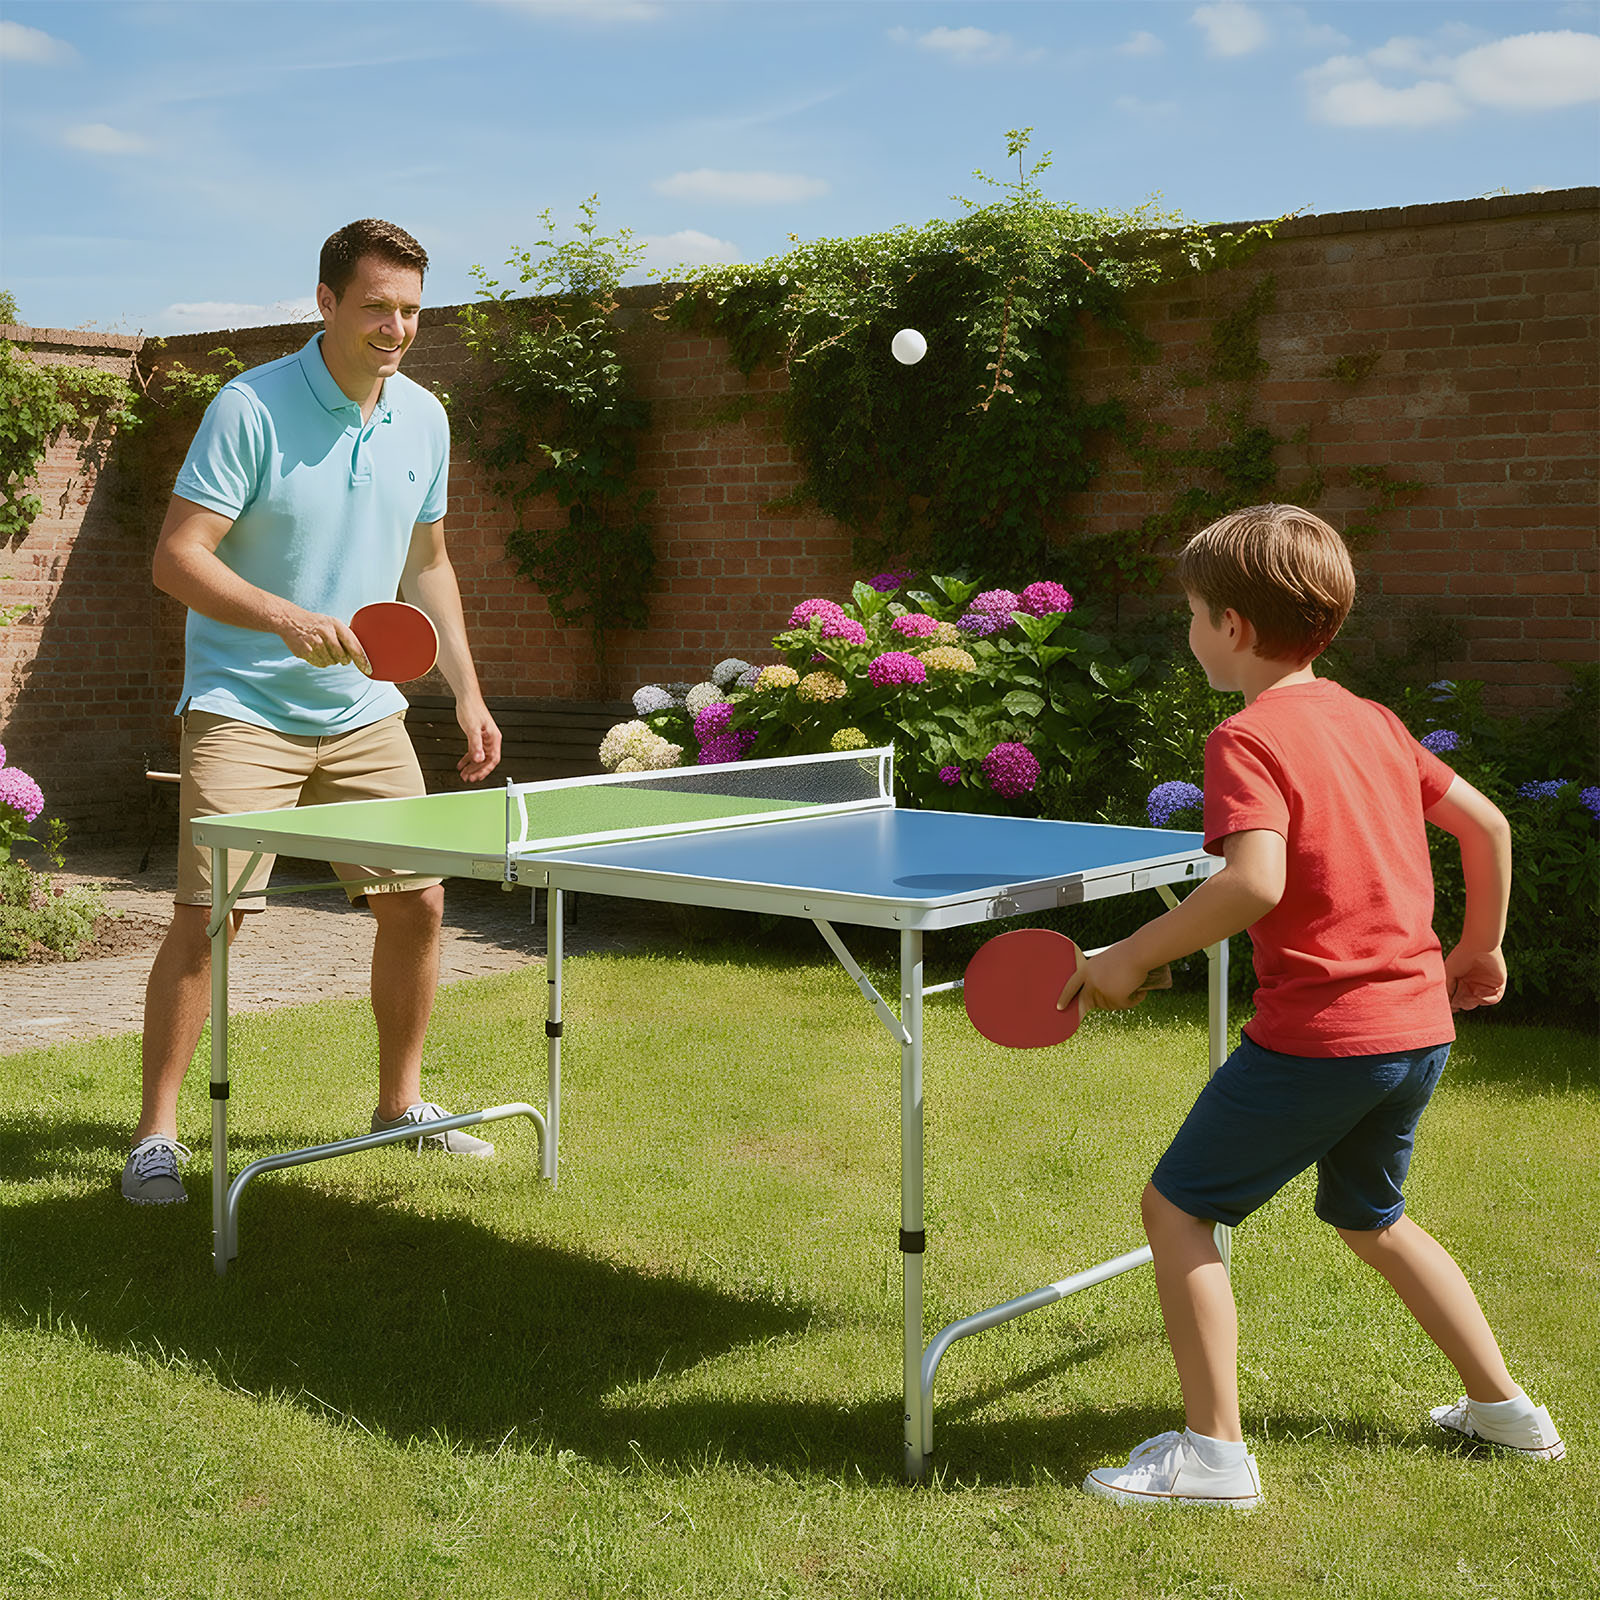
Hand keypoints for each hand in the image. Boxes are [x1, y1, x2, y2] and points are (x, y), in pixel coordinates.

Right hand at [280, 608, 370, 674]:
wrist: (290, 620)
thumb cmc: (316, 623)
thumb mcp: (332, 623)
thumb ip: (346, 636)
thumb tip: (361, 654)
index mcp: (336, 625)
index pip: (354, 646)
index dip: (362, 660)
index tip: (368, 670)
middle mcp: (326, 633)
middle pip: (343, 657)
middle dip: (343, 658)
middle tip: (336, 651)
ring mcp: (315, 643)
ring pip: (331, 662)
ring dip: (330, 659)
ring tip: (322, 647)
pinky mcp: (305, 652)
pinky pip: (320, 664)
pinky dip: (320, 661)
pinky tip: (315, 651)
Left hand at [456, 699, 501, 783]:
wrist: (466, 697)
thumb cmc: (472, 708)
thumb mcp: (472, 728)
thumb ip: (475, 745)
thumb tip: (478, 759)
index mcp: (493, 738)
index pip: (493, 760)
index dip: (485, 770)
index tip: (476, 777)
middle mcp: (490, 739)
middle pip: (487, 761)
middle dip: (477, 771)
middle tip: (468, 778)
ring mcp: (484, 738)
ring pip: (480, 757)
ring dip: (472, 767)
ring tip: (464, 774)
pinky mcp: (477, 736)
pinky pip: (474, 751)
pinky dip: (468, 758)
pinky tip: (461, 764)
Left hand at [1057, 944, 1172, 1014]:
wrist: (1139, 952)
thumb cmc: (1127, 953)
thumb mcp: (1106, 962)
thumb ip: (1099, 976)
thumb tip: (1099, 997)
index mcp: (1087, 969)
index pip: (1071, 986)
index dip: (1065, 997)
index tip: (1059, 1007)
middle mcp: (1091, 981)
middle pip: (1090, 1002)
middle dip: (1102, 1002)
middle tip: (1115, 996)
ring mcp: (1102, 990)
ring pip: (1109, 1005)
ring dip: (1121, 1000)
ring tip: (1132, 986)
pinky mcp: (1115, 997)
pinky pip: (1124, 1006)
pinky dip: (1133, 1001)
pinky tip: (1139, 992)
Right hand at [1443, 943, 1506, 1010]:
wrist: (1479, 944)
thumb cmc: (1461, 956)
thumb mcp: (1448, 972)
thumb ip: (1447, 988)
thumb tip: (1447, 1003)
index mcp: (1462, 982)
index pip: (1459, 998)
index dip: (1454, 1004)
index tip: (1451, 1007)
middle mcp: (1474, 984)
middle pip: (1468, 1002)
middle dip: (1462, 1003)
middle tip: (1458, 1000)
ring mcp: (1486, 985)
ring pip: (1480, 1002)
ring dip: (1473, 1002)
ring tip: (1469, 994)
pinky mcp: (1499, 984)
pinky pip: (1494, 998)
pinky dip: (1487, 1000)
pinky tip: (1478, 994)